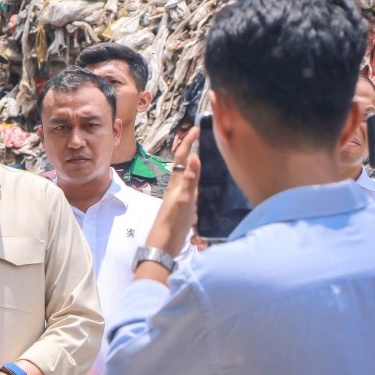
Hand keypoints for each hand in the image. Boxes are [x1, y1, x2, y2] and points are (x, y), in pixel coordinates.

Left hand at [147, 127, 200, 256]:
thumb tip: (194, 156)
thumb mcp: (183, 199)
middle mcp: (178, 188)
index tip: (196, 128)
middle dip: (194, 150)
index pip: (183, 157)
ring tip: (211, 159)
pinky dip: (203, 186)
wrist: (164, 246)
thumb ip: (189, 180)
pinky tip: (210, 189)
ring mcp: (182, 199)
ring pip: (191, 178)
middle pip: (187, 165)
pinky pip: (196, 192)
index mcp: (176, 183)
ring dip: (199, 167)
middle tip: (204, 138)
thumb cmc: (172, 223)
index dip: (189, 142)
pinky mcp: (186, 210)